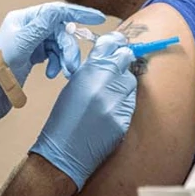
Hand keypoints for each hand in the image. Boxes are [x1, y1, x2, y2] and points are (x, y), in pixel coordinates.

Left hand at [0, 2, 104, 128]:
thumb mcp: (21, 45)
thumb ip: (42, 26)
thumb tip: (60, 8)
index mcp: (23, 19)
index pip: (56, 10)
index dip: (79, 13)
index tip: (99, 18)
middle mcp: (28, 27)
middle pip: (60, 30)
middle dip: (69, 48)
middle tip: (72, 66)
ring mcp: (31, 42)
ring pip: (59, 44)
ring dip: (64, 58)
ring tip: (64, 73)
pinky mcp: (33, 56)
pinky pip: (54, 55)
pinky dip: (57, 63)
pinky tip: (52, 74)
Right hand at [30, 32, 137, 188]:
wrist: (64, 151)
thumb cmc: (63, 118)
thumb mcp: (73, 85)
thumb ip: (92, 69)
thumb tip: (110, 58)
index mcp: (87, 72)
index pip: (111, 46)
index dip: (117, 43)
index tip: (120, 43)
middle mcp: (104, 85)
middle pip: (125, 61)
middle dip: (123, 63)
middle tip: (118, 68)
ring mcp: (116, 103)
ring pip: (130, 83)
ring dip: (124, 85)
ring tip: (110, 95)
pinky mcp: (123, 120)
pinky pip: (130, 104)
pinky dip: (123, 104)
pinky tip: (110, 111)